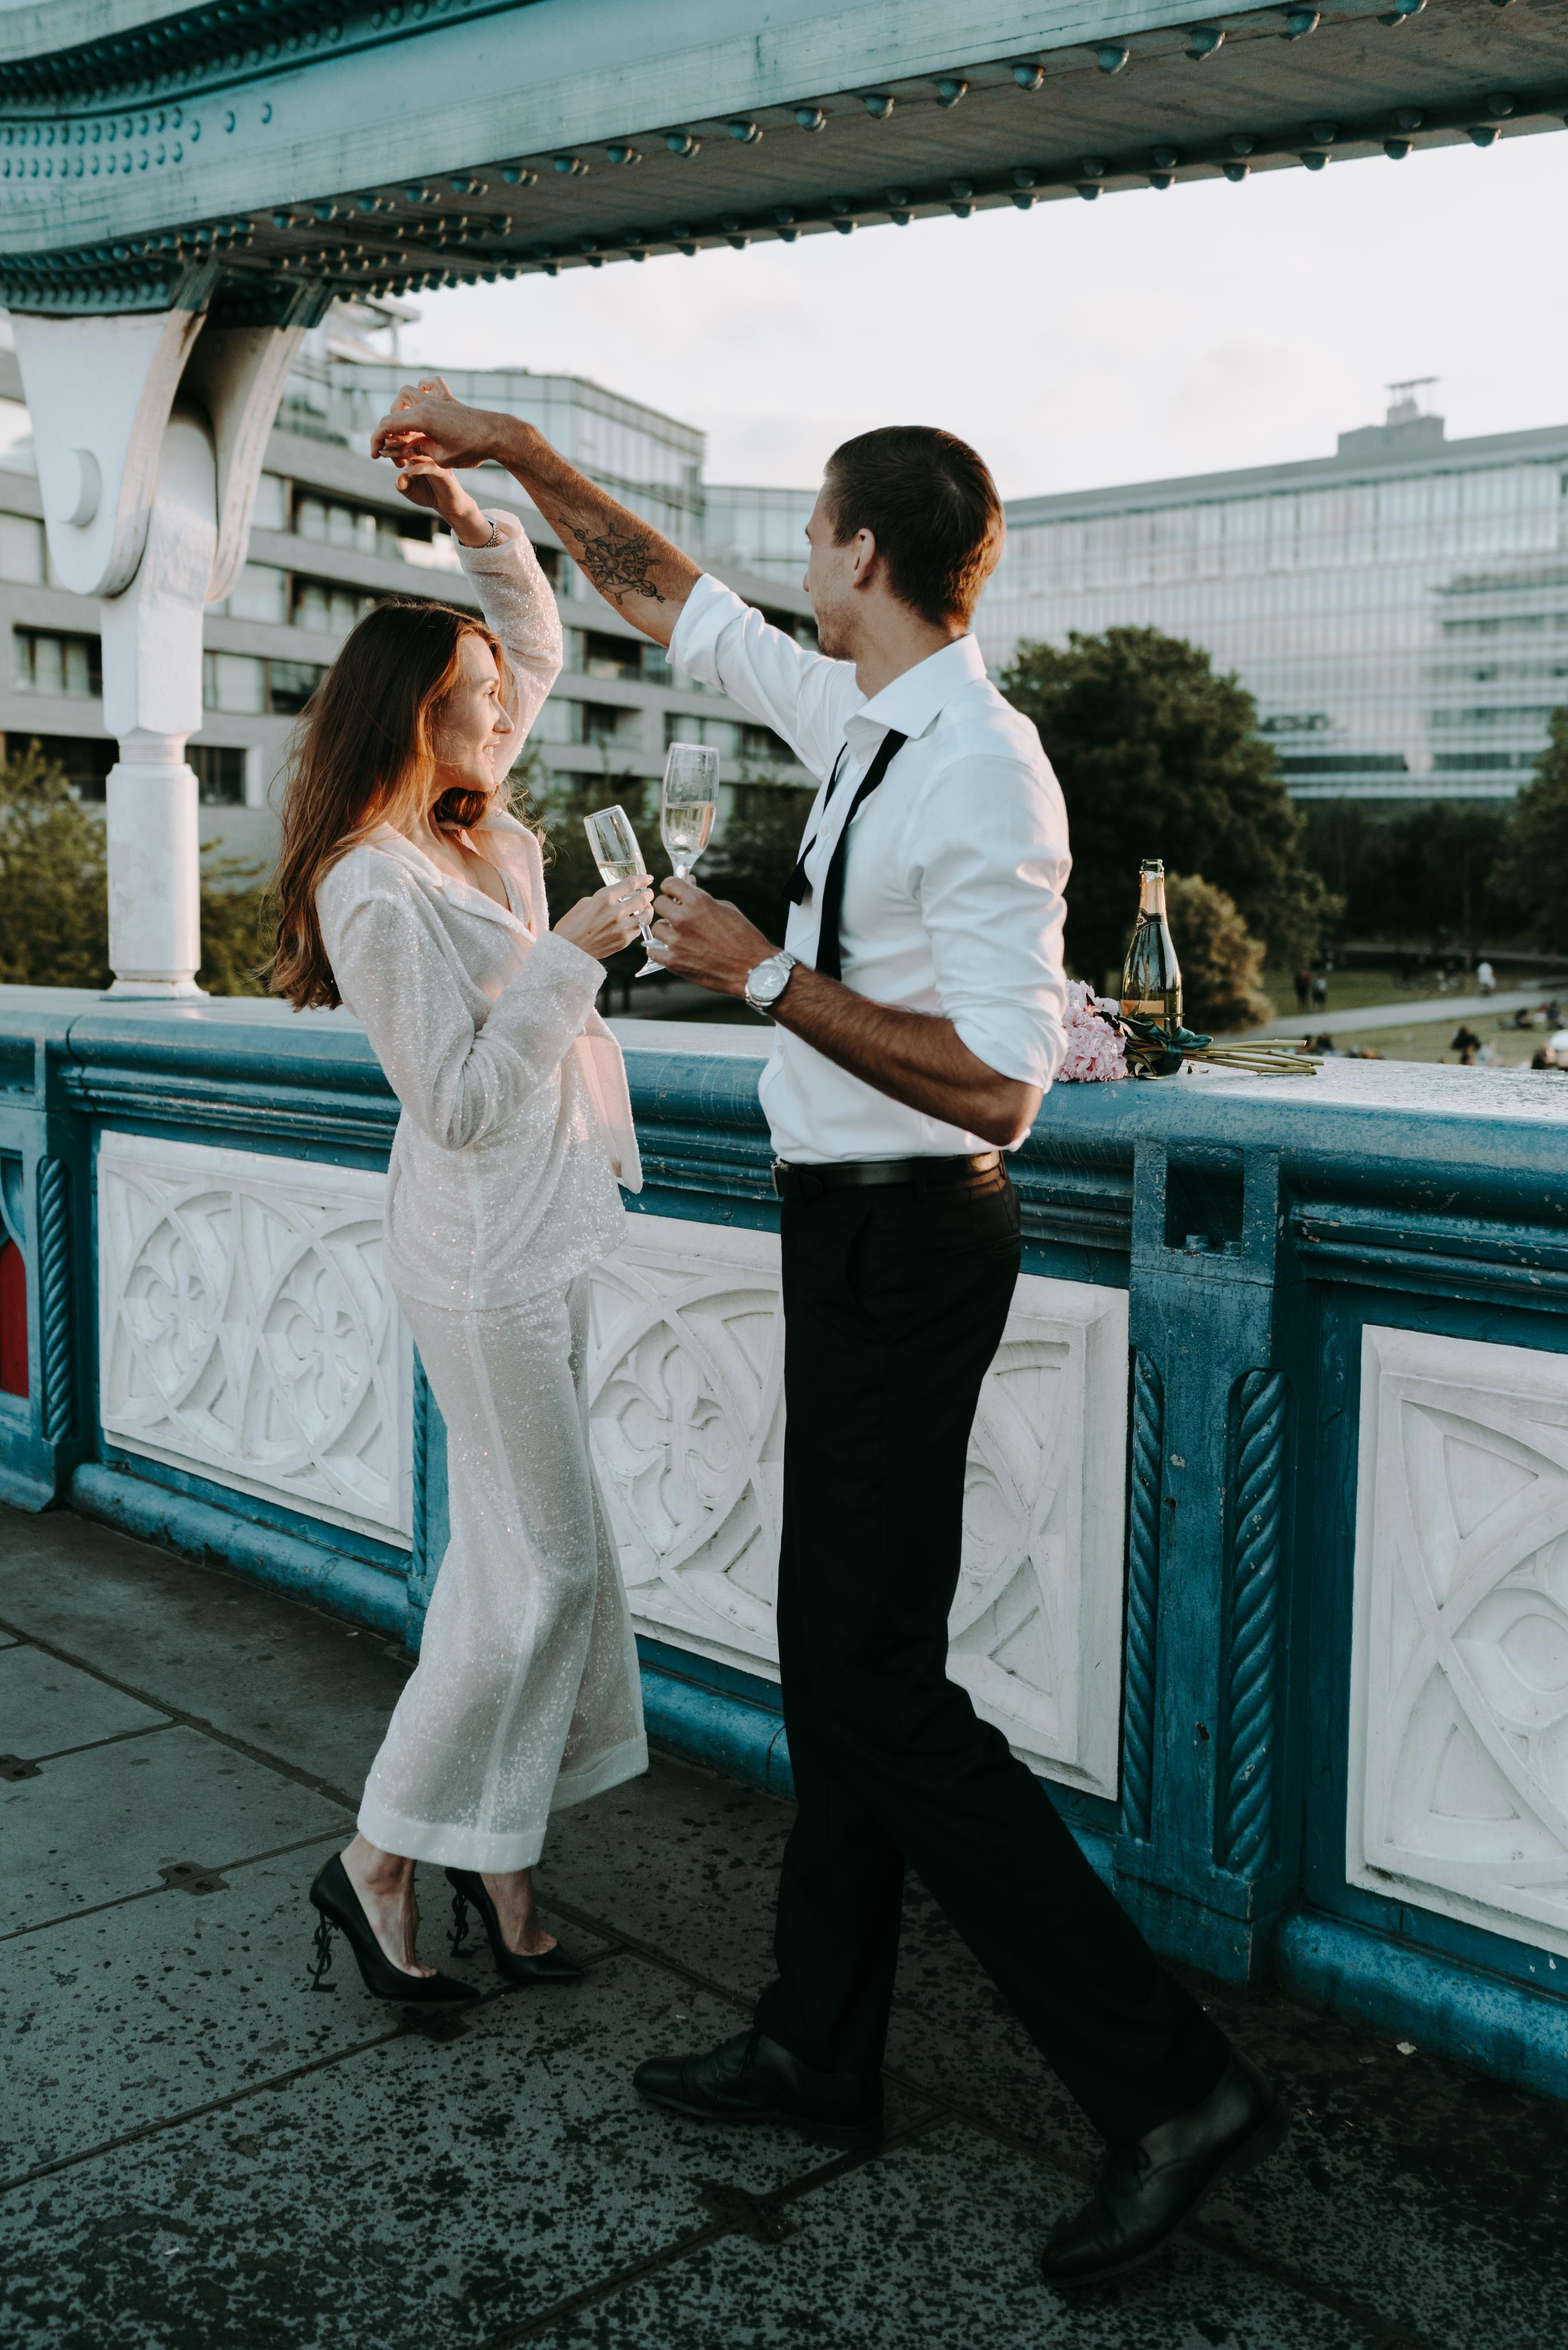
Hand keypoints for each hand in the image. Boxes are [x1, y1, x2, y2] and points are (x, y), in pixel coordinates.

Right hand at [371, 375, 502, 470]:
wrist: (498, 435)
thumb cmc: (472, 450)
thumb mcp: (441, 459)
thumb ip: (419, 452)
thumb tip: (405, 450)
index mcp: (421, 418)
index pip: (388, 425)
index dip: (377, 440)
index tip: (375, 455)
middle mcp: (427, 404)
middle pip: (395, 410)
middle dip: (390, 429)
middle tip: (397, 448)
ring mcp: (438, 399)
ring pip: (408, 392)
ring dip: (401, 408)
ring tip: (406, 427)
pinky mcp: (449, 399)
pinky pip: (431, 384)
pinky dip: (423, 388)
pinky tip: (422, 399)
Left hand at [394, 451, 494, 547]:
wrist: (447, 505)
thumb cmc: (428, 494)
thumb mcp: (409, 490)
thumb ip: (401, 485)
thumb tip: (399, 478)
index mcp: (418, 454)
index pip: (404, 443)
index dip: (391, 443)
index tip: (378, 448)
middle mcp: (428, 455)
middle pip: (411, 441)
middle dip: (396, 441)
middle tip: (384, 443)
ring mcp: (437, 462)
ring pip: (420, 450)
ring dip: (404, 449)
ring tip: (391, 452)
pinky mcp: (444, 472)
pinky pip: (430, 466)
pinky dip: (418, 468)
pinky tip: (407, 471)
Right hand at [554, 876, 653, 960]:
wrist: (568, 950)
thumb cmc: (573, 924)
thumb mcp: (585, 903)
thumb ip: (605, 899)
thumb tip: (620, 899)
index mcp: (604, 898)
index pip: (631, 884)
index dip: (643, 879)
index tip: (648, 878)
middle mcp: (616, 912)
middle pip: (643, 899)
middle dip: (648, 894)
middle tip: (648, 893)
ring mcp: (622, 928)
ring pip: (646, 916)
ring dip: (647, 910)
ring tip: (645, 908)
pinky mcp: (624, 941)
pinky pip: (637, 930)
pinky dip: (637, 925)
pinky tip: (634, 922)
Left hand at [649, 877, 776, 995]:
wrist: (752, 969)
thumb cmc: (744, 937)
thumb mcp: (726, 908)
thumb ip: (703, 898)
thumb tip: (688, 886)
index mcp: (698, 902)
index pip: (669, 884)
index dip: (672, 887)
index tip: (674, 893)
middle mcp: (684, 919)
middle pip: (659, 904)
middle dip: (668, 906)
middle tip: (676, 913)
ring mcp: (677, 941)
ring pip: (657, 927)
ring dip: (666, 929)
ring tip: (678, 934)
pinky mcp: (674, 962)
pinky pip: (654, 951)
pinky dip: (660, 949)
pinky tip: (669, 949)